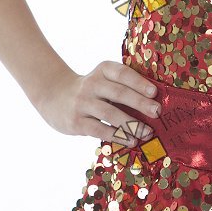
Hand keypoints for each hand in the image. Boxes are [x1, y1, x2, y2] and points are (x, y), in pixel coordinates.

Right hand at [34, 61, 162, 147]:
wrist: (55, 96)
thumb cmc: (91, 90)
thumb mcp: (103, 79)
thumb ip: (122, 86)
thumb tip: (153, 103)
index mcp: (103, 70)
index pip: (122, 73)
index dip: (139, 82)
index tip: (154, 92)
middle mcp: (92, 84)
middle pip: (119, 93)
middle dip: (140, 103)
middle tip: (157, 112)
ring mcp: (83, 103)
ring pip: (110, 114)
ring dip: (131, 124)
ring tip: (147, 132)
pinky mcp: (77, 122)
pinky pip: (100, 129)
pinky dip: (117, 136)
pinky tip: (131, 141)